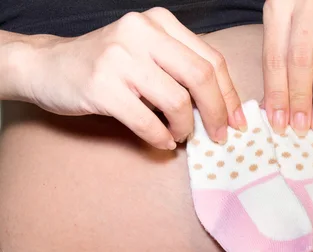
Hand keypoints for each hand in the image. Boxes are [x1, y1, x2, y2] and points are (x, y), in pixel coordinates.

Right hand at [21, 8, 245, 148]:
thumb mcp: (148, 53)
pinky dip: (160, 137)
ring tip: (180, 136)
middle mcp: (141, 32)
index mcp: (160, 22)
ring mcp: (119, 57)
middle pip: (201, 77)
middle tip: (220, 135)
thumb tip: (225, 105)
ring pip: (177, 100)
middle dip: (217, 112)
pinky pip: (146, 120)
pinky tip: (162, 142)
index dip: (230, 94)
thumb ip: (181, 68)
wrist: (48, 66)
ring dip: (186, 127)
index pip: (211, 59)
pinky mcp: (101, 85)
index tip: (238, 120)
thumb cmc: (108, 65)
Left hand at [262, 0, 312, 135]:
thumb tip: (275, 109)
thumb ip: (276, 60)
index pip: (276, 57)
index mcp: (280, 6)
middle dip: (301, 100)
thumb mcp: (279, 24)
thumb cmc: (297, 9)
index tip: (278, 122)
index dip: (277, 94)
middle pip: (303, 61)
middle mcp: (311, 4)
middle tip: (300, 128)